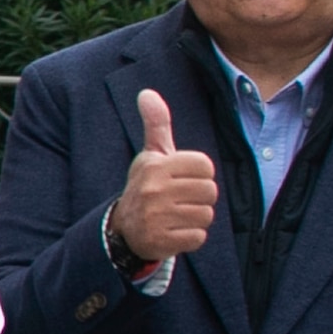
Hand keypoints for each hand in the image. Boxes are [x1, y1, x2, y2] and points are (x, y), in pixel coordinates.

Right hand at [111, 90, 219, 267]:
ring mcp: (155, 217)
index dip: (200, 174)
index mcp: (155, 166)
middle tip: (180, 200)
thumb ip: (156, 125)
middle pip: (209, 191)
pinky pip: (198, 237)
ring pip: (206, 215)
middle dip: (200, 198)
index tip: (182, 180)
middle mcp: (153, 190)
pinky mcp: (160, 241)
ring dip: (196, 218)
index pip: (205, 166)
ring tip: (177, 216)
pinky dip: (190, 238)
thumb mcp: (151, 156)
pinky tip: (174, 232)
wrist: (122, 229)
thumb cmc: (147, 186)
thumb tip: (147, 93)